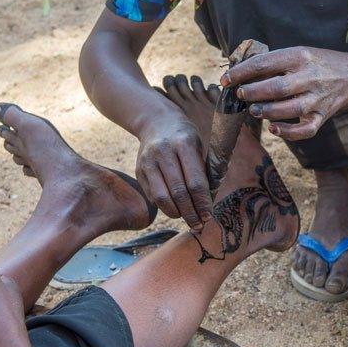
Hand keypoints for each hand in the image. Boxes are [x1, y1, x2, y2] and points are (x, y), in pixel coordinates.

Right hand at [135, 113, 210, 229]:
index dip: (203, 203)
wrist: (156, 122)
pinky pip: (152, 195)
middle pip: (179, 192)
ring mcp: (148, 161)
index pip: (195, 182)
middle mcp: (163, 152)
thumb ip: (202, 172)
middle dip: (191, 213)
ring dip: (176, 213)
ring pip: (162, 197)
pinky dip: (164, 206)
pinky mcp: (138, 170)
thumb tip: (207, 204)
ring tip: (187, 218)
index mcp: (184, 144)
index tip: (209, 216)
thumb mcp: (199, 146)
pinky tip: (174, 209)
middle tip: (199, 225)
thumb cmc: (184, 137)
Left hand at [224, 46, 347, 139]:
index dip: (242, 72)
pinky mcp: (322, 116)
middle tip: (241, 94)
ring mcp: (317, 99)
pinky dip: (287, 132)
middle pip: (276, 88)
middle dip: (253, 92)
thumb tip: (238, 72)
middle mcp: (309, 77)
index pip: (265, 63)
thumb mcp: (298, 53)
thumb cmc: (317, 63)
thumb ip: (273, 62)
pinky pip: (305, 130)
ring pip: (289, 110)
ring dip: (267, 111)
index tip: (226, 79)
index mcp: (299, 57)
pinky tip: (274, 128)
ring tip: (254, 109)